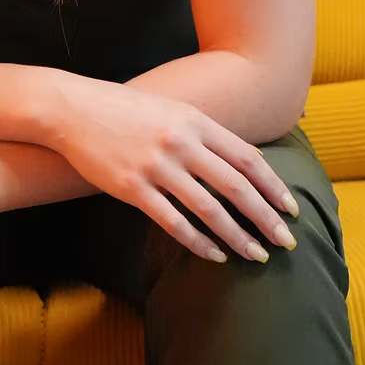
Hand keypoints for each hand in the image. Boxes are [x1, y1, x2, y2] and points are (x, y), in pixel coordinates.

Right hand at [43, 79, 299, 263]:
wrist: (73, 109)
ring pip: (210, 209)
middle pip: (236, 187)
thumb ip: (202, 132)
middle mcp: (181, 142)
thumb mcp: (170, 109)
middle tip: (286, 240)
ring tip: (256, 255)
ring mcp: (157, 166)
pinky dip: (199, 243)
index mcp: (194, 121)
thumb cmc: (123, 109)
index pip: (246, 158)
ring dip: (238, 236)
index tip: (291, 207)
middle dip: (266, 217)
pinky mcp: (133, 188)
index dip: (273, 185)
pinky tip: (214, 255)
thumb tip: (237, 159)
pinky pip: (174, 223)